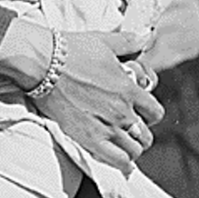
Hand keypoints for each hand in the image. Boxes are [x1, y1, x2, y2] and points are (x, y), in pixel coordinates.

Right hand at [30, 31, 163, 174]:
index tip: (139, 111)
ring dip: (130, 147)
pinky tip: (117, 157)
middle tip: (128, 127)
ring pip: (134, 150)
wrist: (43, 63)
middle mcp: (122, 111)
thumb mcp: (104, 42)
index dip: (149, 112)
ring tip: (120, 142)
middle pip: (146, 134)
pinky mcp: (89, 138)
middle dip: (140, 132)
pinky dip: (122, 162)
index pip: (155, 111)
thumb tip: (146, 35)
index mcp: (128, 89)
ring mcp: (107, 127)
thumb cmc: (71, 51)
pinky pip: (118, 161)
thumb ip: (129, 42)